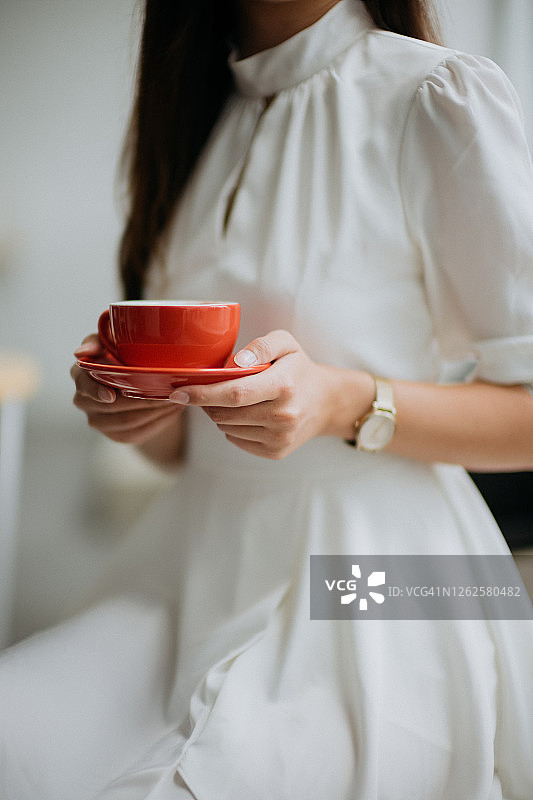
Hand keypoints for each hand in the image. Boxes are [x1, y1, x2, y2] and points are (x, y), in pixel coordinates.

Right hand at [71, 334, 185, 447]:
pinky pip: (138, 433)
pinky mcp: (116, 435)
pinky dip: (158, 422)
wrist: (135, 381)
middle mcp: (84, 401)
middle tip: (169, 390)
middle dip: (143, 399)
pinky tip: (171, 411)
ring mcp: (99, 421)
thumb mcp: (110, 341)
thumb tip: (80, 352)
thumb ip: (97, 341)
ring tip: (176, 398)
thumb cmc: (122, 354)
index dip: (96, 391)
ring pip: (129, 421)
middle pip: (113, 407)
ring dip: (155, 410)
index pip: (83, 384)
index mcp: (80, 375)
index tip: (111, 395)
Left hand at [168, 330, 373, 458]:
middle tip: (213, 389)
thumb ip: (261, 345)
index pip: (234, 393)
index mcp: (283, 385)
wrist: (327, 402)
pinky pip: (236, 440)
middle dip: (208, 402)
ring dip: (221, 414)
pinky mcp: (276, 452)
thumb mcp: (286, 343)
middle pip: (224, 413)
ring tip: (236, 400)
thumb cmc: (298, 368)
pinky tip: (248, 414)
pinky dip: (233, 427)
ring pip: (227, 428)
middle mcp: (283, 415)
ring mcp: (280, 438)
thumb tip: (236, 363)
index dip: (202, 394)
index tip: (178, 393)